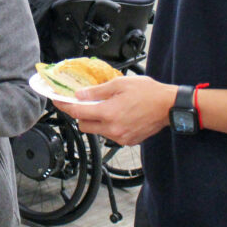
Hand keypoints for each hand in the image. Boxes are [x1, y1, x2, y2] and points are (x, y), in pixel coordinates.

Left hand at [54, 75, 176, 145]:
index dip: (65, 106)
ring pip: (97, 131)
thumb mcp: (120, 84)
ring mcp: (120, 137)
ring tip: (106, 107)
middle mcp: (113, 128)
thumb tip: (80, 95)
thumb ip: (97, 91)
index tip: (57, 101)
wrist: (168, 106)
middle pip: (84, 125)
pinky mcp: (127, 141)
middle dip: (80, 114)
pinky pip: (109, 135)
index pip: (78, 112)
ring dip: (95, 120)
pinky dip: (108, 126)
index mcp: (109, 113)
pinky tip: (117, 115)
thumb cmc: (148, 93)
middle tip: (83, 103)